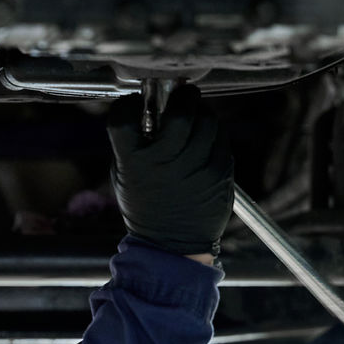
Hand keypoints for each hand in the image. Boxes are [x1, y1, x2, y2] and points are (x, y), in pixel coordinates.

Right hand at [106, 83, 233, 254]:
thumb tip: (146, 106)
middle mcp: (165, 162)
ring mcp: (197, 166)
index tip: (135, 105)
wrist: (173, 245)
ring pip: (207, 120)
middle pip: (180, 111)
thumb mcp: (125, 177)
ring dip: (200, 115)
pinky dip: (212, 135)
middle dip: (181, 98)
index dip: (128, 105)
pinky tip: (202, 147)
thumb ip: (132, 143)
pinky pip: (220, 138)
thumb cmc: (147, 206)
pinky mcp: (220, 171)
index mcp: (133, 163)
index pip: (124, 117)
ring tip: (193, 124)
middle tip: (180, 98)